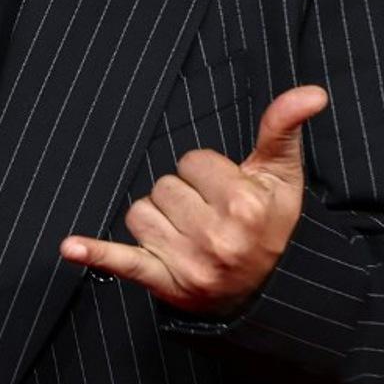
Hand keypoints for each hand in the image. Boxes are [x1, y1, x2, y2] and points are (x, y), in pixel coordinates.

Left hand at [59, 85, 328, 315]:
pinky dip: (96, 253)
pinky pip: (122, 262)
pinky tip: (70, 246)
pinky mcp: (164, 282)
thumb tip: (313, 92)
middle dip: (185, 195)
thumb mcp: (282, 174)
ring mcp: (189, 263)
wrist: (268, 292)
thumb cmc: (271, 222)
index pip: (193, 161)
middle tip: (212, 217)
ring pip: (140, 211)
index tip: (227, 192)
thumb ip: (284, 126)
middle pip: (165, 185)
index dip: (207, 172)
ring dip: (159, 219)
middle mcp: (217, 237)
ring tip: (193, 235)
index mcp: (244, 204)